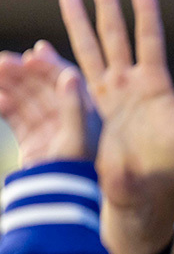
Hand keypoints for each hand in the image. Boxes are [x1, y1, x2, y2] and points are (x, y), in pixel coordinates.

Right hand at [0, 41, 95, 166]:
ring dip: (10, 84)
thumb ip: (74, 106)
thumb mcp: (79, 136)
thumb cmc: (75, 168)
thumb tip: (70, 75)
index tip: (35, 53)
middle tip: (4, 60)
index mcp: (86, 113)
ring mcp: (48, 128)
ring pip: (26, 99)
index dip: (52, 66)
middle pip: (43, 87)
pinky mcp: (31, 140)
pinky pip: (16, 117)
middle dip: (24, 72)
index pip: (68, 82)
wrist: (59, 201)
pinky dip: (5, 105)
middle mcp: (68, 117)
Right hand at [60, 0, 173, 253]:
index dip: (145, 10)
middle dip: (107, 6)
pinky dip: (58, 63)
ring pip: (92, 52)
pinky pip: (73, 81)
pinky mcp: (92, 115)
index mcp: (157, 84)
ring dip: (81, 24)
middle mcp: (131, 86)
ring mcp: (110, 98)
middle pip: (116, 36)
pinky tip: (44, 46)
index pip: (150, 38)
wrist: (149, 195)